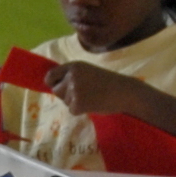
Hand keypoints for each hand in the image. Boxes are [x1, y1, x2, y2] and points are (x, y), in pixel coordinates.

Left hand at [43, 60, 172, 125]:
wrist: (124, 91)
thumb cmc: (107, 82)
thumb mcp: (87, 71)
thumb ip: (71, 75)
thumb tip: (52, 85)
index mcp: (73, 66)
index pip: (51, 75)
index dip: (52, 82)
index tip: (57, 86)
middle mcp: (71, 76)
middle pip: (56, 90)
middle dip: (65, 94)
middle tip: (82, 94)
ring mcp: (74, 90)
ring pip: (65, 101)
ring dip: (75, 102)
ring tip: (91, 97)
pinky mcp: (78, 104)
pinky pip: (72, 110)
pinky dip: (80, 110)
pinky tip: (92, 104)